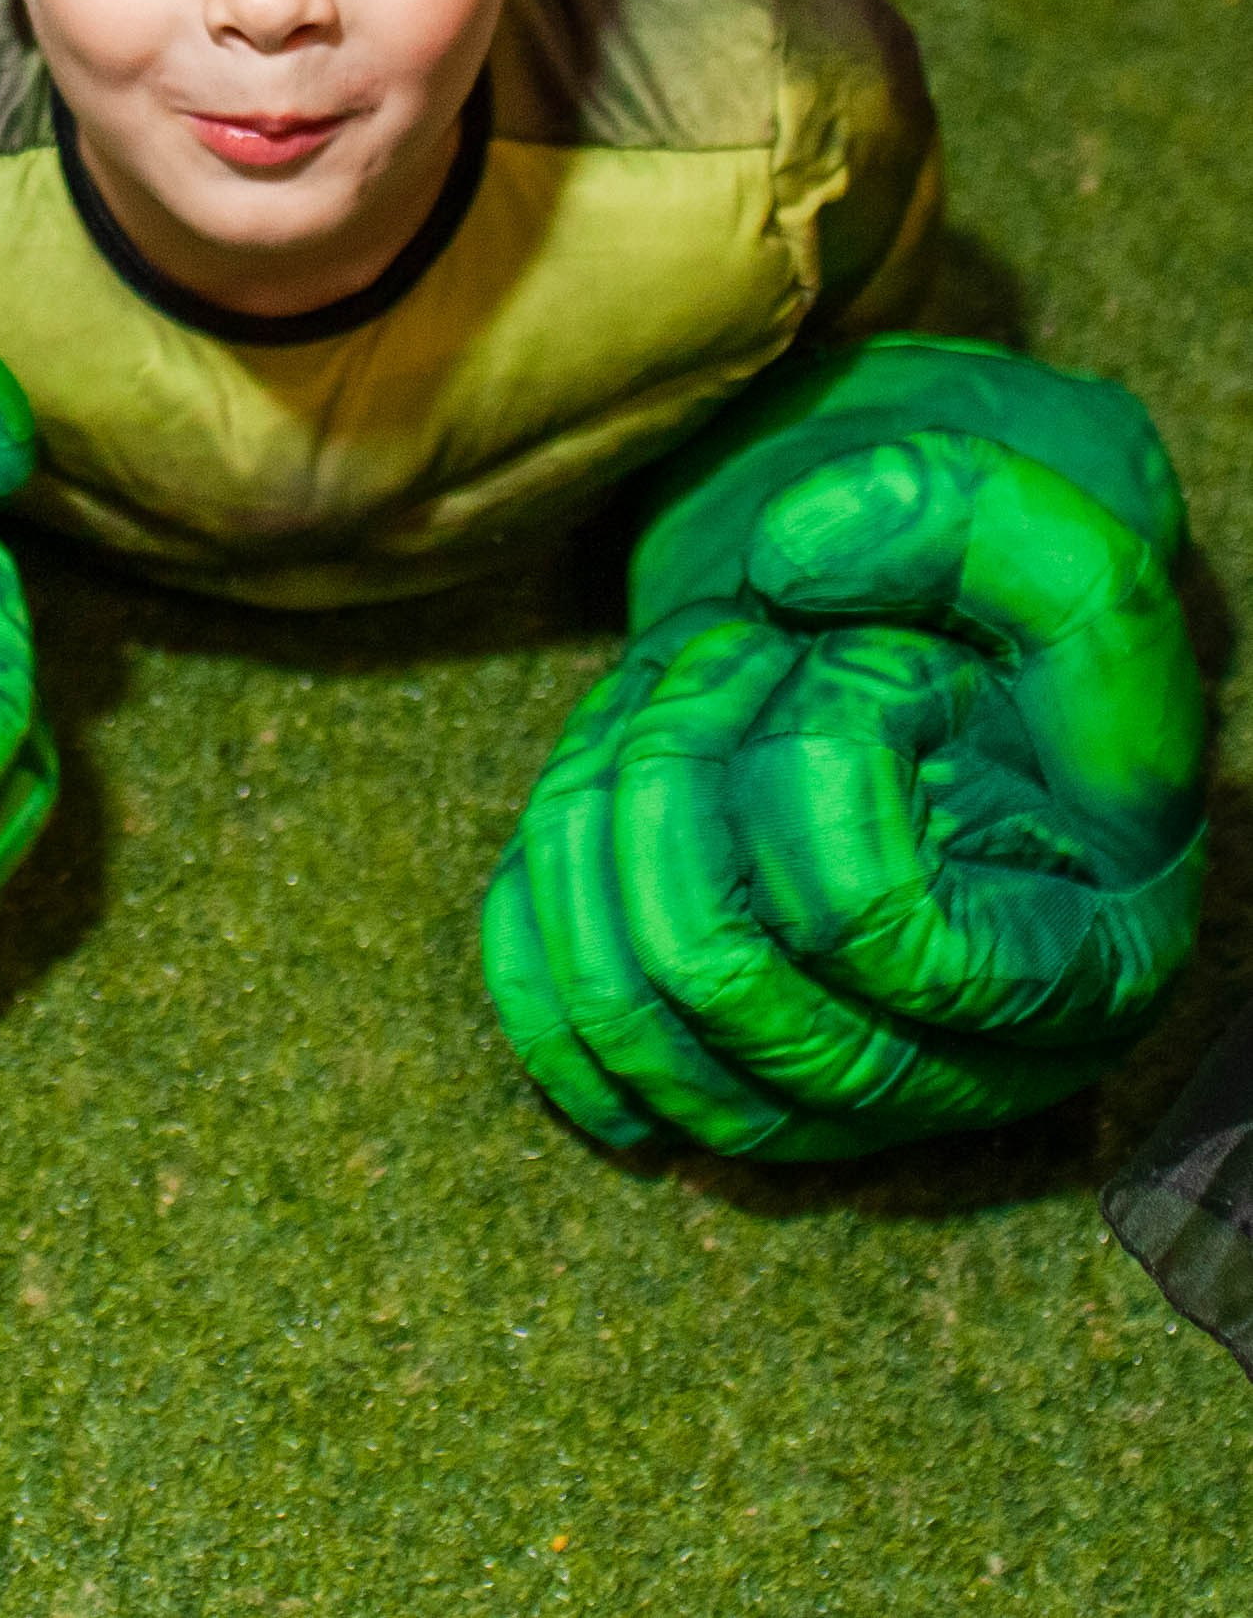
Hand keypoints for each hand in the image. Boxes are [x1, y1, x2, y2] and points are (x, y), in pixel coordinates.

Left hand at [484, 340, 1205, 1160]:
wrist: (923, 666)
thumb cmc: (998, 623)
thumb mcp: (1042, 541)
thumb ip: (965, 518)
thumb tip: (782, 562)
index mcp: (1084, 971)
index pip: (863, 918)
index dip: (799, 751)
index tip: (818, 643)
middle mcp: (958, 1079)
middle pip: (713, 974)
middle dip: (674, 766)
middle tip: (725, 649)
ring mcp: (827, 1108)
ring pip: (622, 1013)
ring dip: (597, 811)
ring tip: (664, 709)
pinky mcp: (711, 1092)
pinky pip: (561, 1044)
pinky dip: (542, 900)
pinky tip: (597, 798)